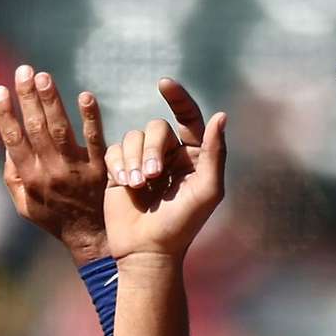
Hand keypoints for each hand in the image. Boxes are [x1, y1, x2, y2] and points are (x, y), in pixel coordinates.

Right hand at [0, 65, 112, 264]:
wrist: (92, 238)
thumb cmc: (55, 217)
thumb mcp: (25, 204)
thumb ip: (13, 176)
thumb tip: (8, 144)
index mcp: (30, 178)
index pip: (13, 140)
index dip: (4, 114)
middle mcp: (50, 172)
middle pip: (35, 129)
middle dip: (27, 98)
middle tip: (24, 70)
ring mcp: (76, 170)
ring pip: (60, 130)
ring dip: (51, 101)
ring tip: (44, 77)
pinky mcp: (101, 168)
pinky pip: (94, 140)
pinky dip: (90, 117)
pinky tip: (84, 96)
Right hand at [102, 78, 226, 261]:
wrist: (147, 252)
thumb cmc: (181, 226)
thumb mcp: (206, 190)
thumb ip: (214, 153)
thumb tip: (220, 116)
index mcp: (193, 157)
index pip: (188, 118)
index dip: (178, 97)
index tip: (164, 84)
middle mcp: (169, 155)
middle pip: (156, 127)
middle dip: (151, 149)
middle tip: (152, 177)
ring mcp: (143, 162)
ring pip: (133, 136)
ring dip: (134, 160)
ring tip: (137, 187)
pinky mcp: (120, 170)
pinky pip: (115, 149)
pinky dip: (119, 164)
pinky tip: (125, 185)